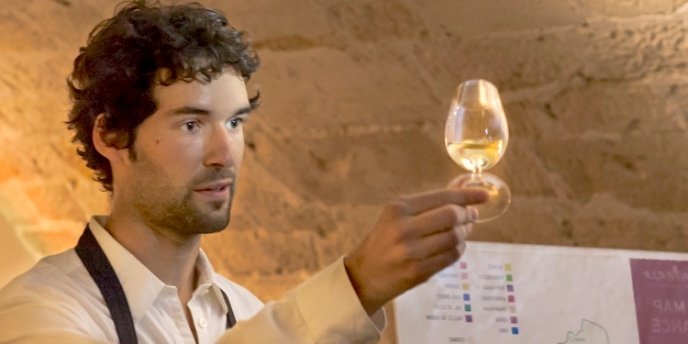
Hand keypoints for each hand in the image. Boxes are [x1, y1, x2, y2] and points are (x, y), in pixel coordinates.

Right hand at [343, 186, 487, 314]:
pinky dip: (458, 249)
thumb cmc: (384, 240)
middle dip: (467, 215)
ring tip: (462, 231)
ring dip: (464, 234)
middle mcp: (404, 228)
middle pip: (452, 216)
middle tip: (472, 216)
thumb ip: (430, 202)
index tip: (484, 195)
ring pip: (455, 237)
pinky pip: (451, 257)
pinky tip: (455, 246)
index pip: (442, 197)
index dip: (467, 195)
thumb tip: (463, 184)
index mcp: (398, 208)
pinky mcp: (418, 272)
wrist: (364, 275)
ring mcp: (411, 252)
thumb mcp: (398, 215)